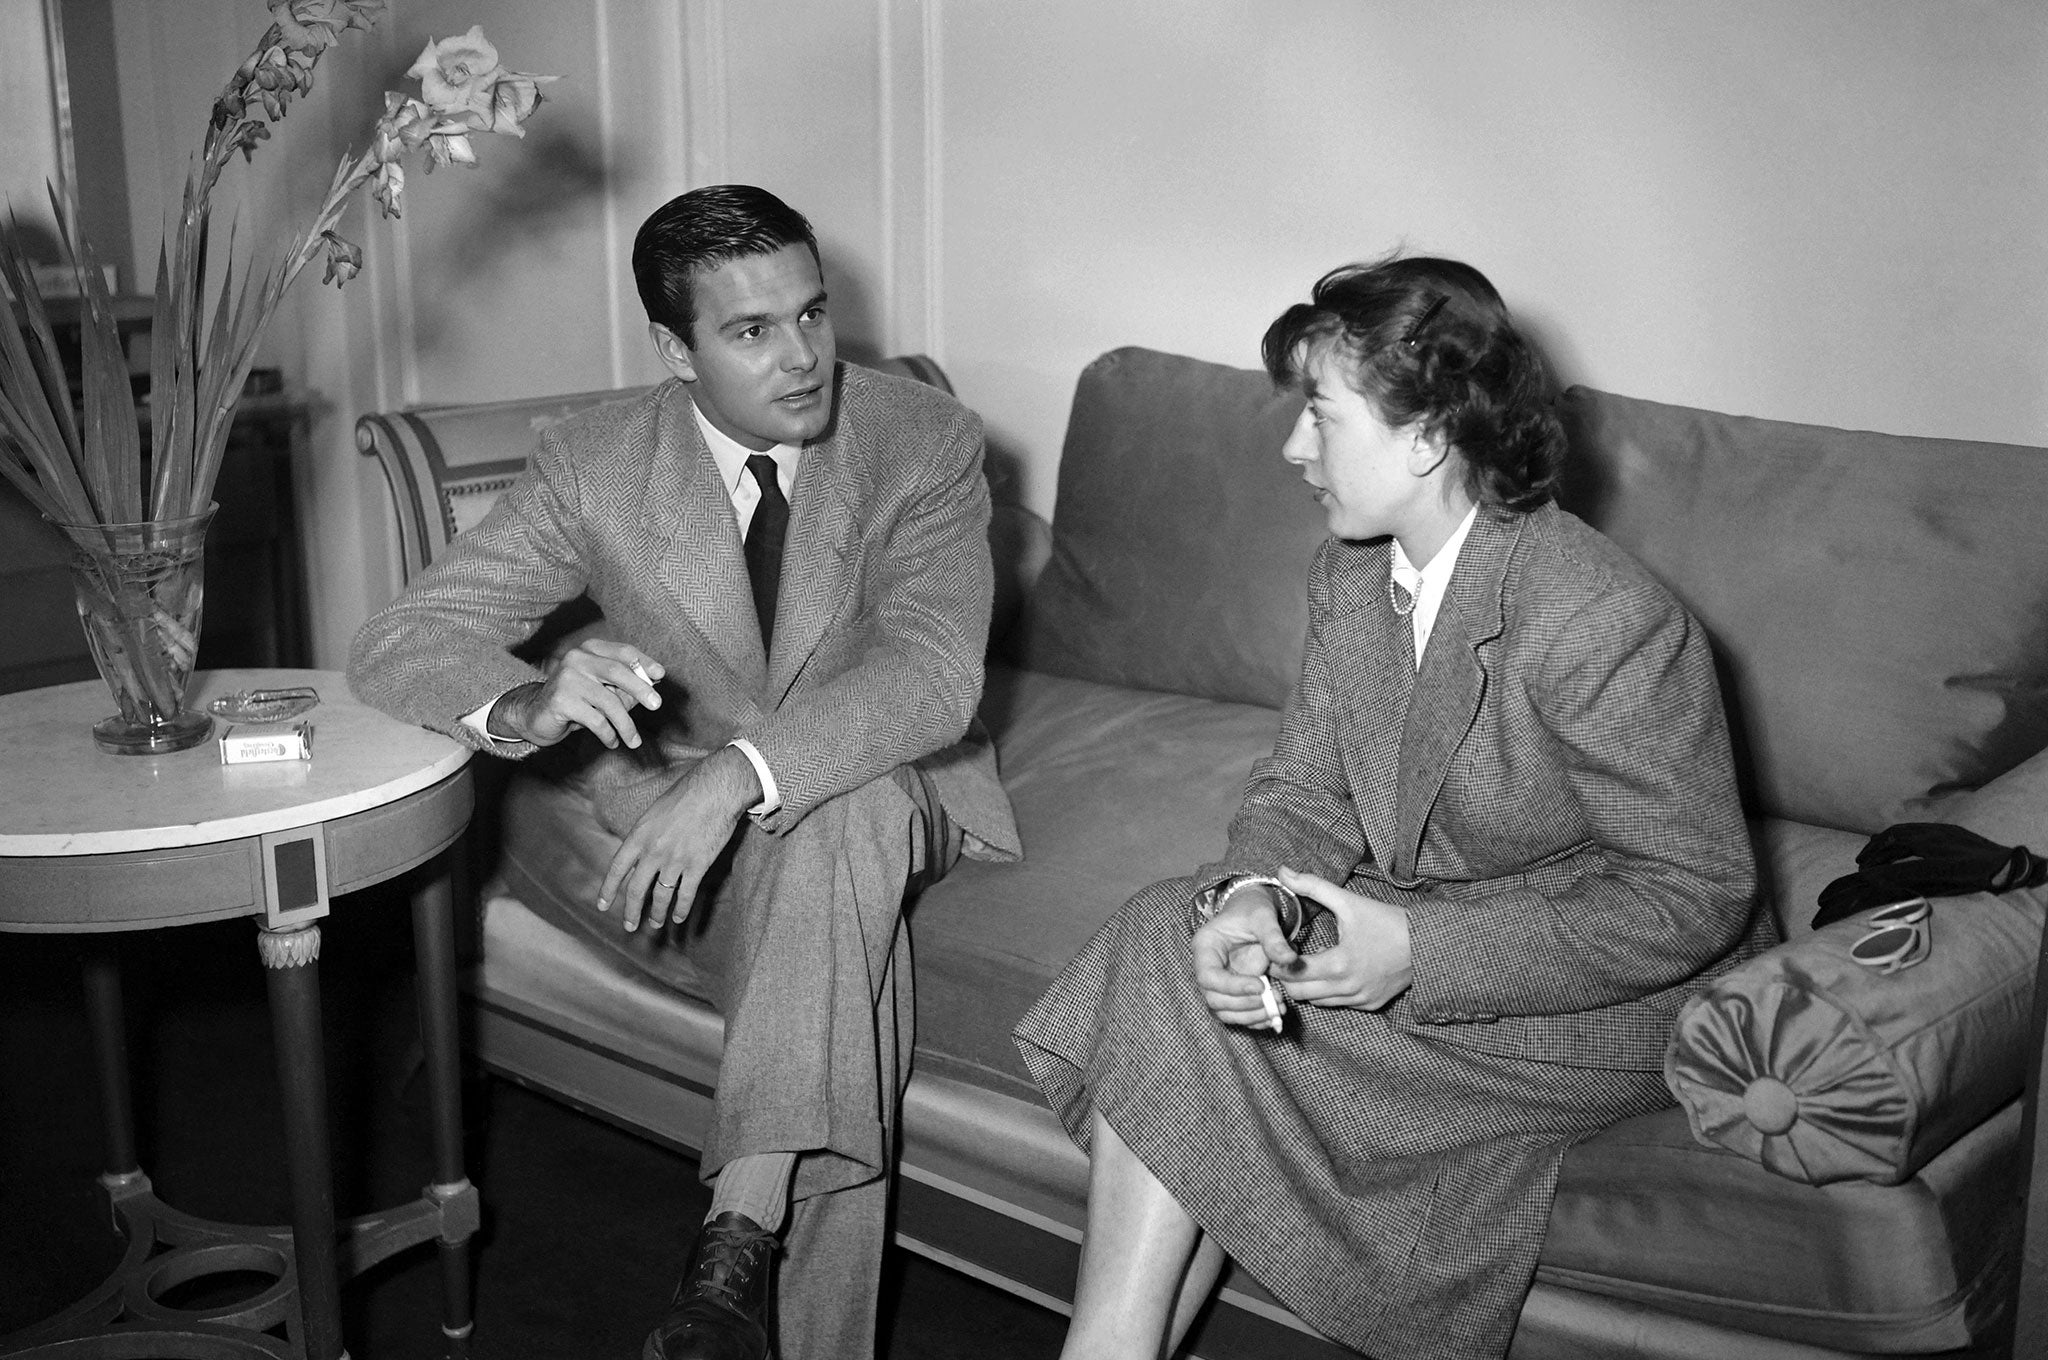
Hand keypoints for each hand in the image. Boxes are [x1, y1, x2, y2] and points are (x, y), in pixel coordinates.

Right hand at [489, 640, 664, 748]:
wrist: (536, 715)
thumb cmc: (578, 701)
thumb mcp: (604, 689)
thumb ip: (627, 685)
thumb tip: (655, 682)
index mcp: (589, 650)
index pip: (623, 651)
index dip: (644, 662)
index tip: (661, 674)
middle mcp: (577, 658)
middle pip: (617, 672)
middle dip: (641, 689)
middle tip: (657, 705)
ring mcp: (566, 678)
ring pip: (609, 702)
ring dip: (626, 724)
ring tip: (633, 741)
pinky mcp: (560, 700)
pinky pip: (595, 720)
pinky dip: (608, 734)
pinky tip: (612, 741)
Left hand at [597, 746, 762, 931]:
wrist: (714, 790)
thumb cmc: (686, 794)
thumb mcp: (655, 812)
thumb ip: (646, 835)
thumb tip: (641, 853)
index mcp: (639, 836)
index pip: (617, 869)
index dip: (608, 890)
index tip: (602, 906)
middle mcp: (653, 852)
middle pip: (637, 890)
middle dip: (632, 912)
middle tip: (630, 926)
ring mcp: (675, 861)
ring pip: (661, 896)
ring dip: (657, 914)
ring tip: (655, 924)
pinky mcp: (697, 865)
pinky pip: (686, 894)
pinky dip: (681, 909)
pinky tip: (679, 918)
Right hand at [1192, 884, 1303, 1026]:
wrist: (1253, 912)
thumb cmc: (1253, 910)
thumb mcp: (1263, 917)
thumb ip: (1274, 938)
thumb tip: (1289, 960)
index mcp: (1205, 947)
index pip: (1209, 977)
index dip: (1232, 987)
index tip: (1261, 986)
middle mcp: (1207, 968)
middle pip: (1214, 999)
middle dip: (1243, 1005)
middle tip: (1274, 1000)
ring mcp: (1219, 982)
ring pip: (1224, 1011)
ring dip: (1250, 1016)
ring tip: (1277, 1009)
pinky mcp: (1232, 992)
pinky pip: (1237, 1014)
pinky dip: (1254, 1020)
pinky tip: (1274, 1016)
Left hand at [1274, 867, 1412, 1010]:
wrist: (1427, 942)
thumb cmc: (1386, 921)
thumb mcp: (1349, 901)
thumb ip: (1313, 886)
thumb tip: (1283, 871)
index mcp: (1338, 964)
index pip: (1291, 973)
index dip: (1276, 962)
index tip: (1274, 949)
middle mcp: (1347, 988)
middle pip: (1298, 993)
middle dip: (1287, 976)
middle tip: (1284, 958)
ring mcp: (1360, 999)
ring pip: (1316, 1001)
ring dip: (1306, 986)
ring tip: (1305, 965)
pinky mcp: (1370, 1004)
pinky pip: (1338, 1004)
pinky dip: (1328, 991)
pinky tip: (1330, 972)